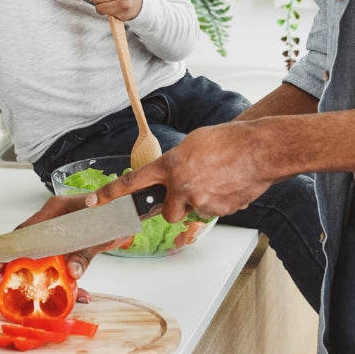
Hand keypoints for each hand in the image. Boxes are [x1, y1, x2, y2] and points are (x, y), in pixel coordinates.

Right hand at [0, 193, 127, 280]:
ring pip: (45, 252)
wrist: (131, 211)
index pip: (27, 229)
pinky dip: (64, 273)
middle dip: (21, 263)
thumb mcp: (100, 235)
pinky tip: (74, 292)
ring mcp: (61, 229)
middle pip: (30, 242)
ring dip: (43, 272)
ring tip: (39, 292)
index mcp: (56, 209)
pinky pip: (61, 257)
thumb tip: (72, 272)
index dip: (13, 249)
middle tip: (8, 281)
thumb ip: (85, 253)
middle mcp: (54, 217)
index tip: (0, 265)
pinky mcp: (71, 240)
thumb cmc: (116, 214)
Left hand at [87, 121, 276, 221]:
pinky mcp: (219, 211)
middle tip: (189, 191)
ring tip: (216, 182)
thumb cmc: (228, 140)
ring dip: (198, 203)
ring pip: (191, 212)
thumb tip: (170, 176)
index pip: (133, 182)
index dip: (111, 193)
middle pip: (166, 212)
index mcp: (171, 165)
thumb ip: (175, 163)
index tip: (94, 201)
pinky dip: (217, 202)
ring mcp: (200, 201)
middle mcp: (181, 186)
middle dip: (174, 207)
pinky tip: (228, 185)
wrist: (259, 150)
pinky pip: (211, 211)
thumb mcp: (192, 144)